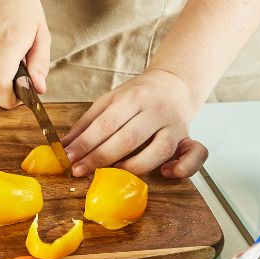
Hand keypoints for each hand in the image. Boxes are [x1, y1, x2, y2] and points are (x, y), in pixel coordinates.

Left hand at [62, 69, 208, 178]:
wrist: (174, 84)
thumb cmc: (138, 95)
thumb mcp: (110, 100)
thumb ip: (88, 122)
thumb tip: (64, 145)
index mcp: (134, 97)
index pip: (106, 123)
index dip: (86, 143)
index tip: (69, 158)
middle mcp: (157, 111)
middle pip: (128, 138)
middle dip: (100, 158)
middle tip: (80, 171)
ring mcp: (175, 126)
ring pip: (159, 150)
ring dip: (133, 167)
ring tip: (111, 175)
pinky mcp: (189, 138)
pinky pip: (195, 155)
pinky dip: (182, 168)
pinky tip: (165, 173)